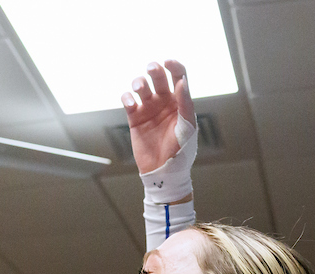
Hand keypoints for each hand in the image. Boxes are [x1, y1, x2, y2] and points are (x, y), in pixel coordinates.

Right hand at [122, 60, 193, 174]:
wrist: (163, 171)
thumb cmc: (181, 151)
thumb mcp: (187, 127)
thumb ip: (185, 103)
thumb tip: (182, 81)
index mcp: (180, 101)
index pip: (178, 76)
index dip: (174, 66)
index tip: (167, 62)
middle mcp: (164, 102)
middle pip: (159, 78)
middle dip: (154, 70)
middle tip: (151, 69)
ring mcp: (149, 109)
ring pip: (141, 87)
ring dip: (139, 82)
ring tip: (139, 88)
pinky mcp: (134, 119)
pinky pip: (128, 102)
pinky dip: (127, 98)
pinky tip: (130, 102)